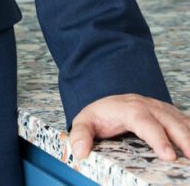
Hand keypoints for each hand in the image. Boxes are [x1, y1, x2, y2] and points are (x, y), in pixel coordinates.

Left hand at [70, 94, 189, 161]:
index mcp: (129, 109)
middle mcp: (149, 106)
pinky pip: (186, 122)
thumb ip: (80, 135)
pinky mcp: (171, 116)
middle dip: (184, 139)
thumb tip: (80, 152)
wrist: (111, 102)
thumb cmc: (101, 116)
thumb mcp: (85, 122)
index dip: (158, 138)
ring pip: (182, 121)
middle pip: (170, 121)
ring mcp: (162, 110)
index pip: (144, 121)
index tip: (168, 156)